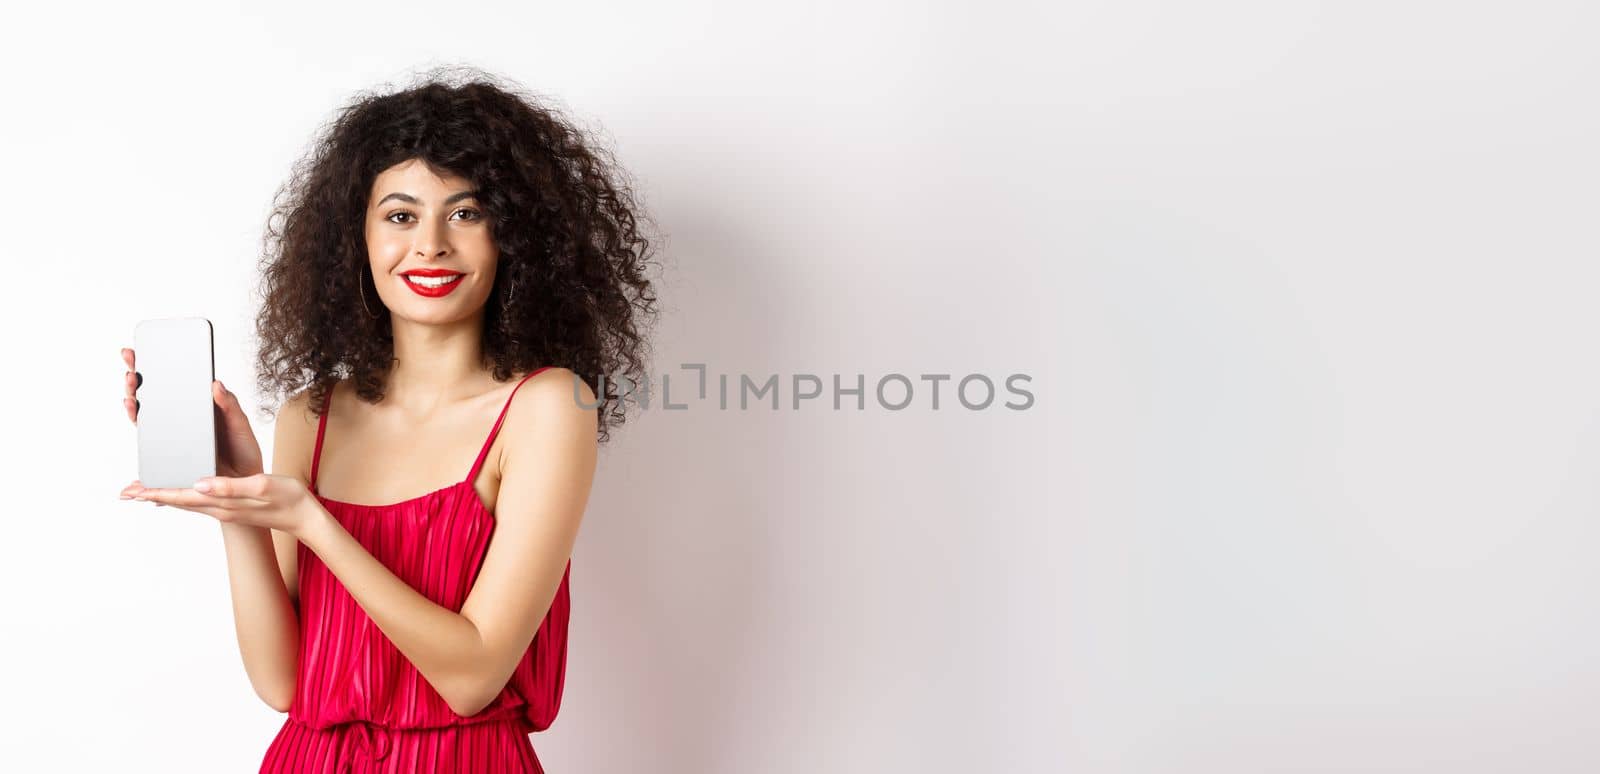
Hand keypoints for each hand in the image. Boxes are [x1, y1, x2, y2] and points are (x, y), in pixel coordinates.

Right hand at [122, 347, 266, 507]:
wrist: (242, 484)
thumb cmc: (243, 451)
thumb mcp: (240, 424)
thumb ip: (229, 405)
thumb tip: (216, 383)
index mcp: (199, 406)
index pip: (174, 382)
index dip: (157, 365)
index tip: (142, 350)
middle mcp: (182, 417)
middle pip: (153, 394)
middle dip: (138, 376)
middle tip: (131, 362)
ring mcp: (173, 433)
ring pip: (146, 412)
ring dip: (134, 397)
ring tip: (131, 386)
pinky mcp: (168, 451)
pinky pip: (148, 435)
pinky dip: (137, 421)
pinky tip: (132, 410)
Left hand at [123, 473, 319, 535]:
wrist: (305, 518)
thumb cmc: (288, 499)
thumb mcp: (261, 487)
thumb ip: (230, 486)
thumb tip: (200, 484)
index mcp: (222, 503)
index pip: (182, 497)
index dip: (156, 492)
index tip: (133, 491)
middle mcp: (219, 509)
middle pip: (178, 501)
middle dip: (152, 495)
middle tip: (128, 492)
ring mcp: (225, 509)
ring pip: (186, 502)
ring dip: (165, 496)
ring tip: (146, 491)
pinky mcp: (231, 506)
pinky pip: (198, 501)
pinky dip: (183, 495)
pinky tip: (182, 490)